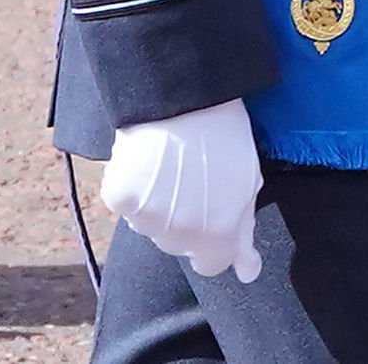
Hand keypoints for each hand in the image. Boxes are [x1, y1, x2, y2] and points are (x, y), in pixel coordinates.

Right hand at [100, 97, 262, 282]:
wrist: (185, 95)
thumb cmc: (225, 133)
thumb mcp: (249, 179)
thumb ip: (243, 230)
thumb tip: (248, 272)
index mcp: (217, 234)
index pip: (210, 263)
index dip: (214, 238)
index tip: (214, 211)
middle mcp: (180, 236)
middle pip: (179, 243)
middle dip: (187, 219)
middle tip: (194, 177)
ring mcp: (146, 219)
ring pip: (151, 225)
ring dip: (159, 204)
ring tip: (172, 163)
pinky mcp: (119, 198)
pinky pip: (125, 203)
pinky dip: (132, 186)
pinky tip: (147, 159)